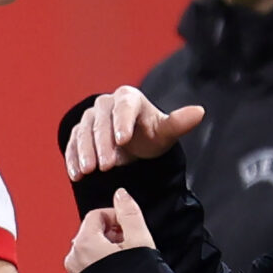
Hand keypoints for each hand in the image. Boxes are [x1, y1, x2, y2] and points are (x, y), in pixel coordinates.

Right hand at [64, 88, 204, 179]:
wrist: (134, 144)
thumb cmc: (150, 135)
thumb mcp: (166, 132)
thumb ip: (179, 122)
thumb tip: (200, 111)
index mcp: (128, 98)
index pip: (124, 107)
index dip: (122, 122)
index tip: (123, 140)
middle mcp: (106, 104)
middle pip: (100, 122)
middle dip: (102, 145)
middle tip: (106, 166)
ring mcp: (90, 118)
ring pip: (83, 132)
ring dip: (84, 152)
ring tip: (88, 171)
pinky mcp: (78, 133)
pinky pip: (72, 143)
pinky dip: (72, 158)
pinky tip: (76, 174)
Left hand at [66, 190, 155, 272]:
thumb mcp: (139, 240)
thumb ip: (129, 213)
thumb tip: (121, 194)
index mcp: (84, 242)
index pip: (96, 215)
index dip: (116, 217)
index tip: (130, 227)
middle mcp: (73, 257)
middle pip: (91, 232)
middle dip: (111, 234)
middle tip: (130, 244)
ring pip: (88, 252)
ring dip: (105, 251)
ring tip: (124, 261)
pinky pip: (86, 269)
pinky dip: (98, 267)